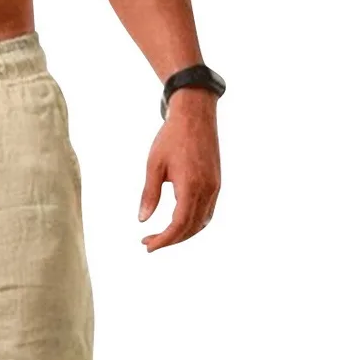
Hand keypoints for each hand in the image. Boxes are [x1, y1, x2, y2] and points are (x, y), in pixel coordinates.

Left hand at [138, 88, 220, 251]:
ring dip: (182, 234)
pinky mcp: (216, 183)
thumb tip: (142, 220)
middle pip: (191, 228)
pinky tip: (177, 223)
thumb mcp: (154, 165)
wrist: (195, 114)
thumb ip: (149, 194)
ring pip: (202, 222)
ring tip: (161, 236)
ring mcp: (214, 187)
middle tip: (148, 243)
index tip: (147, 245)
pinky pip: (207, 212)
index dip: (163, 240)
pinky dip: (193, 223)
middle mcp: (207, 190)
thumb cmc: (171, 137)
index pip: (179, 225)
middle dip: (170, 240)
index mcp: (191, 186)